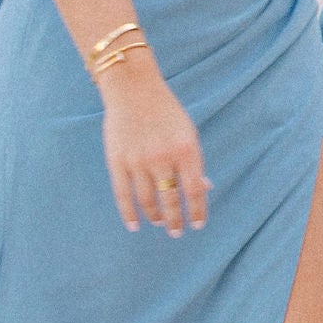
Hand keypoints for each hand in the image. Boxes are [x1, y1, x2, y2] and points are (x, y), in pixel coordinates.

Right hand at [101, 60, 208, 236]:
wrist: (134, 91)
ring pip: (147, 200)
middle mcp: (163, 158)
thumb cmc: (167, 114)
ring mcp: (138, 161)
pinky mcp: (117, 161)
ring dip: (155, 216)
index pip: (194, 190)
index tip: (198, 225)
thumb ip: (194, 162)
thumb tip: (204, 189)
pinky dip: (129, 213)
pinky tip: (135, 225)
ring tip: (160, 223)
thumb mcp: (188, 133)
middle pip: (170, 199)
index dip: (197, 211)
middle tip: (177, 232)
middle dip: (175, 220)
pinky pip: (123, 195)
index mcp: (186, 150)